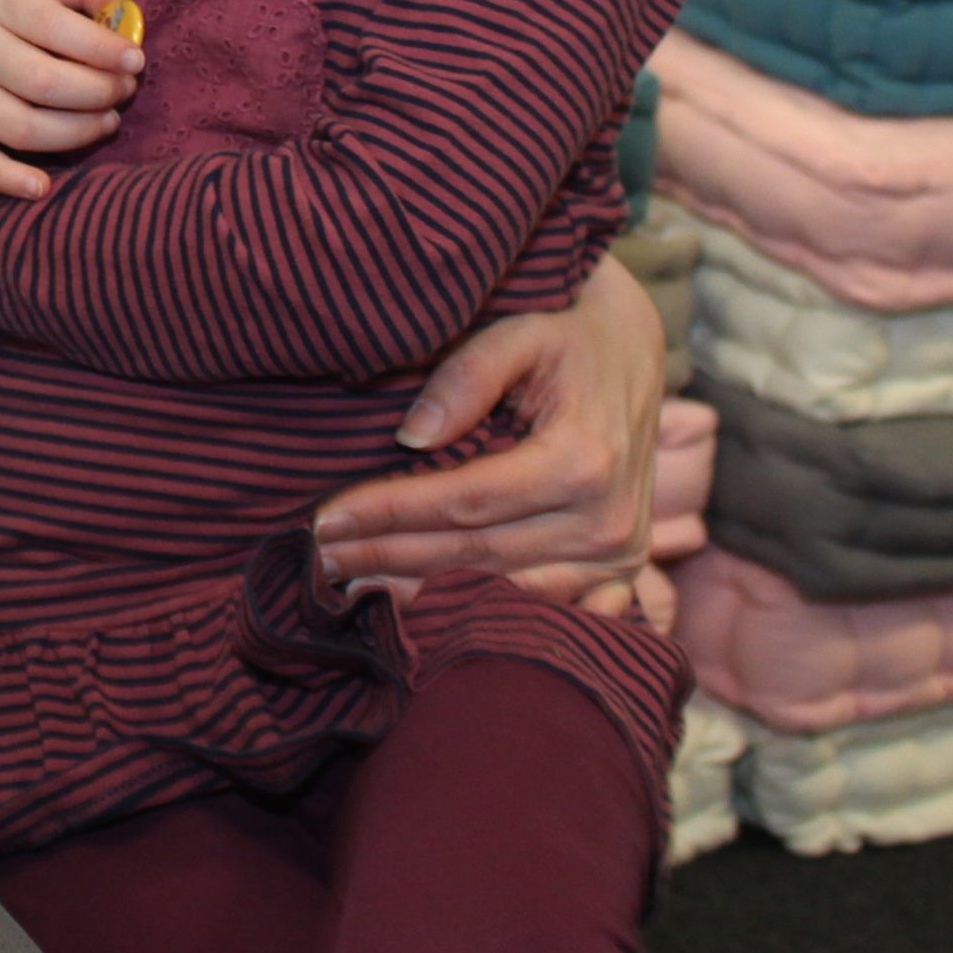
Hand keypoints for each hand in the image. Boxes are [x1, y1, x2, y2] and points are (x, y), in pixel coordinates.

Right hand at [0, 0, 142, 196]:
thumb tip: (127, 13)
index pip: (54, 27)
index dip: (103, 49)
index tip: (135, 62)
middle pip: (43, 82)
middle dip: (98, 93)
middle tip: (124, 91)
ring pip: (21, 127)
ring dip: (76, 132)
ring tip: (106, 121)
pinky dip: (7, 179)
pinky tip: (42, 187)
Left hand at [308, 255, 662, 610]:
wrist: (634, 350)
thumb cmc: (569, 332)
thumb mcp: (521, 331)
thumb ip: (468, 376)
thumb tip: (411, 437)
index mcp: (583, 461)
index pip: (465, 501)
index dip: (391, 513)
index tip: (326, 518)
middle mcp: (607, 522)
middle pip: (476, 556)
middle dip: (390, 557)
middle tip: (319, 561)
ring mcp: (620, 556)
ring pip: (505, 594)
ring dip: (426, 597)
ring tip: (354, 590)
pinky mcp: (622, 572)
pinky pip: (551, 615)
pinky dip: (491, 621)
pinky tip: (430, 619)